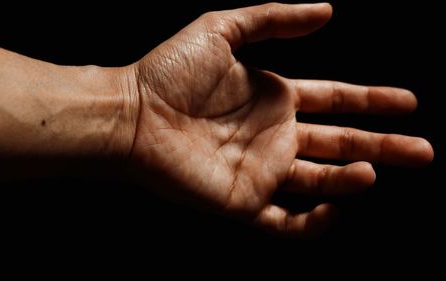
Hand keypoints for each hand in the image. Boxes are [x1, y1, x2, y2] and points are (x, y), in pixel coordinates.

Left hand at [129, 3, 432, 236]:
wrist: (133, 114)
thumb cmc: (170, 72)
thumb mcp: (224, 28)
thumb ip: (274, 17)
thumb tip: (327, 10)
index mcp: (275, 97)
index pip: (335, 101)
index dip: (372, 102)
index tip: (407, 102)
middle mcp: (274, 135)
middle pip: (341, 142)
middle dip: (383, 145)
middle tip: (423, 150)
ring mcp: (261, 170)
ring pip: (322, 181)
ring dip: (353, 178)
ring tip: (374, 168)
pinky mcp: (243, 200)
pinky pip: (287, 222)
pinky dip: (314, 222)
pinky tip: (334, 207)